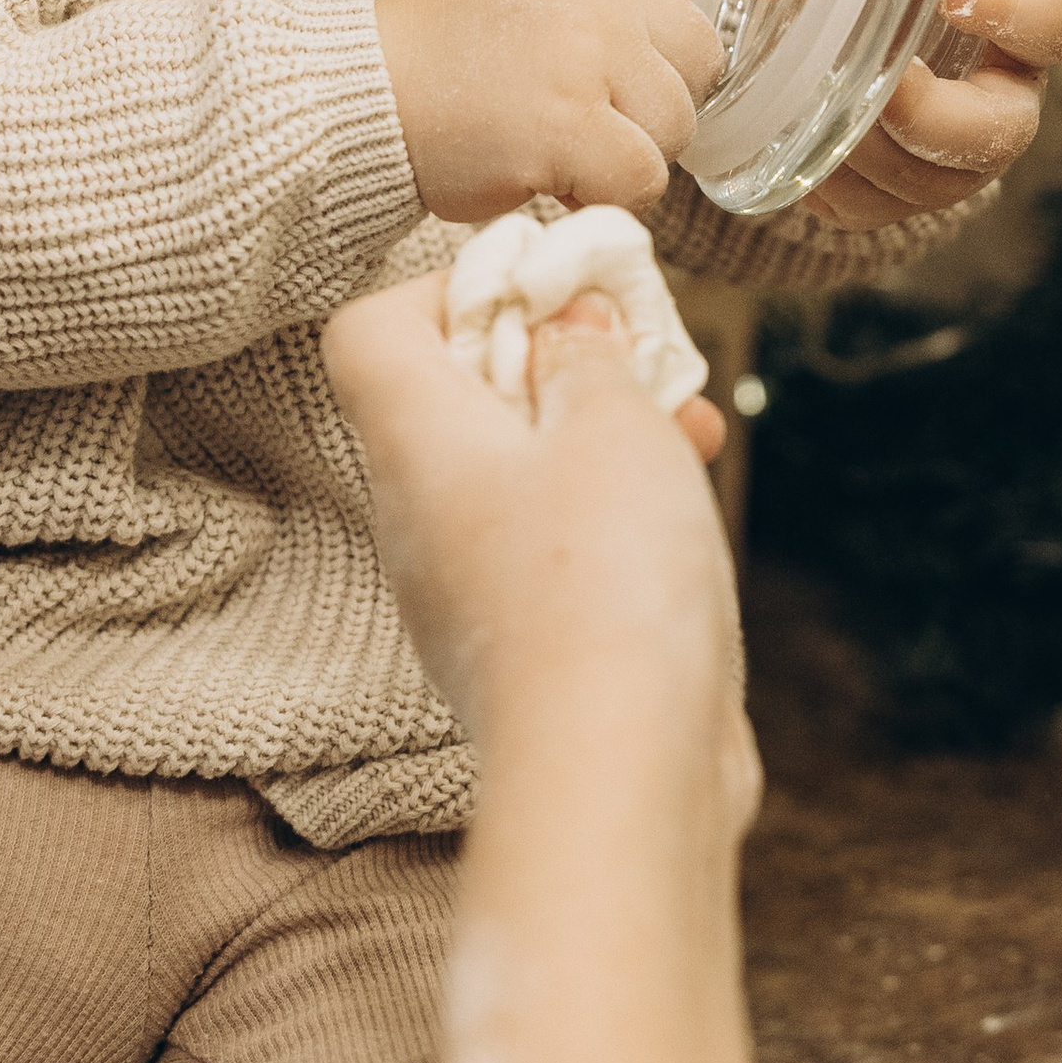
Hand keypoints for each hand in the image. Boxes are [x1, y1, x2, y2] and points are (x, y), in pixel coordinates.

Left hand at [323, 271, 757, 835]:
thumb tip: (567, 324)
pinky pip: (553, 546)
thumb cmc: (603, 586)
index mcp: (415, 443)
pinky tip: (689, 510)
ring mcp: (466, 591)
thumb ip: (590, 357)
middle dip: (556, 358)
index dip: (449, 288)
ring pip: (518, 473)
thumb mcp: (614, 425)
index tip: (545, 286)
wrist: (617, 776)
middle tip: (640, 351)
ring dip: (602, 433)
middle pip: (456, 398)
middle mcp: (420, 516)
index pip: (371, 331)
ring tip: (691, 423)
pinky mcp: (525, 649)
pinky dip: (614, 512)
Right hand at [376, 0, 798, 225]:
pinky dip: (603, 191)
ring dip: (627, 149)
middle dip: (657, 99)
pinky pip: (641, 179)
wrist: (359, 91)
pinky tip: (550, 172)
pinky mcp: (570, 123)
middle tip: (581, 108)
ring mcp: (588, 51)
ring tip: (552, 136)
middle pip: (702, 60)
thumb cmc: (443, 48)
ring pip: (676, 126)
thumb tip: (699, 20)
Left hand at [800, 0, 1061, 231]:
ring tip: (812, 89)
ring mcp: (950, 174)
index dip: (1008, 10)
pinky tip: (790, 126)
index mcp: (1018, 42)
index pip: (1049, 20)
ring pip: (917, 180)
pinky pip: (858, 205)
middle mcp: (999, 117)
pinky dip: (822, 169)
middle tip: (877, 76)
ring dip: (862, 137)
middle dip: (927, 110)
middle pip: (992, 134)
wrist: (860, 65)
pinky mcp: (890, 208)